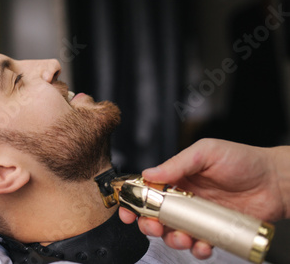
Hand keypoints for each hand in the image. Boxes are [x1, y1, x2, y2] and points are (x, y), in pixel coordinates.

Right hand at [119, 138, 287, 258]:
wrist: (276, 180)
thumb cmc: (243, 159)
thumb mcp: (206, 152)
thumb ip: (177, 163)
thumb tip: (149, 174)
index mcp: (178, 177)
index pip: (149, 189)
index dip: (135, 199)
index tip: (127, 208)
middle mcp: (185, 197)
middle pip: (156, 215)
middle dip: (148, 224)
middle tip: (151, 226)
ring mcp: (199, 216)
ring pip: (175, 232)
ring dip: (172, 239)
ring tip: (181, 237)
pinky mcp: (214, 231)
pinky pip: (199, 244)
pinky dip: (197, 249)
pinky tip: (202, 245)